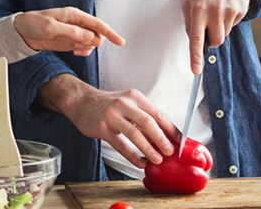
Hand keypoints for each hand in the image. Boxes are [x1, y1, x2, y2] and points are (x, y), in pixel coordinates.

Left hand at [13, 7, 124, 55]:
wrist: (21, 32)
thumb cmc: (34, 24)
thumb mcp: (51, 28)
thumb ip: (71, 32)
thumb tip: (90, 37)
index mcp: (74, 15)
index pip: (97, 24)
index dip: (110, 33)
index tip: (120, 42)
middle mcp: (77, 23)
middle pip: (97, 34)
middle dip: (93, 42)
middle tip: (79, 46)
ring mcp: (74, 33)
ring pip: (91, 42)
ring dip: (87, 48)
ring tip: (73, 49)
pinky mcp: (70, 41)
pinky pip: (84, 48)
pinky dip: (83, 52)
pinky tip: (74, 52)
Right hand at [41, 75, 175, 168]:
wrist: (81, 101)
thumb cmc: (108, 104)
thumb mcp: (128, 103)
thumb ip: (143, 116)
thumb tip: (164, 135)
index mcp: (135, 97)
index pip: (158, 113)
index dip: (170, 128)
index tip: (179, 141)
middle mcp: (124, 103)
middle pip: (148, 122)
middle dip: (161, 139)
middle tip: (170, 152)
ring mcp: (112, 116)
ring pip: (134, 134)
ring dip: (148, 149)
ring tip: (157, 160)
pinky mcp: (102, 128)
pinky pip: (120, 145)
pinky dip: (132, 156)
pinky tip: (139, 163)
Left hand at [184, 0, 254, 73]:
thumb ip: (190, 21)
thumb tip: (195, 41)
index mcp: (198, 9)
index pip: (196, 38)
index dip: (195, 56)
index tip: (196, 71)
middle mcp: (214, 11)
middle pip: (216, 41)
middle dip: (213, 39)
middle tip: (210, 25)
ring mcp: (229, 10)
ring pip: (225, 34)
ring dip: (221, 28)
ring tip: (218, 10)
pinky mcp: (240, 10)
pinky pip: (234, 25)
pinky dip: (229, 20)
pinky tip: (227, 6)